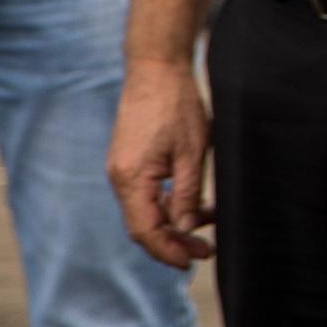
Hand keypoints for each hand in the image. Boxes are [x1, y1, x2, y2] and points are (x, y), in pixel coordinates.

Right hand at [106, 57, 213, 266]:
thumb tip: (185, 228)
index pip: (145, 231)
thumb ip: (187, 194)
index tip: (193, 260)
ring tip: (208, 223)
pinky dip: (167, 202)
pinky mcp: (128, 160)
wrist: (156, 67)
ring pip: (146, 210)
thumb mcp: (192, 152)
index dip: (168, 251)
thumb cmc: (176, 103)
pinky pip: (145, 193)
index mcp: (130, 178)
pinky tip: (193, 202)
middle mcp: (119, 177)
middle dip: (174, 241)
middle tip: (205, 249)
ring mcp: (121, 168)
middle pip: (143, 225)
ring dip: (174, 221)